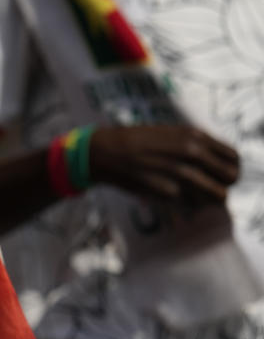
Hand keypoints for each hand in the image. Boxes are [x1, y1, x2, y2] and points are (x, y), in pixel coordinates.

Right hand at [90, 125, 238, 204]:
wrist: (104, 152)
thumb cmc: (135, 143)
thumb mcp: (170, 133)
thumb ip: (196, 145)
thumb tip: (217, 163)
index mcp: (194, 136)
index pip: (234, 158)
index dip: (230, 169)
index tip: (219, 176)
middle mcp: (192, 153)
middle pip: (230, 178)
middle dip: (223, 186)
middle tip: (208, 189)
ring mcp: (180, 173)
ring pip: (217, 196)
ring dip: (207, 199)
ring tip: (189, 196)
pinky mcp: (167, 192)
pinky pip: (191, 205)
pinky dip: (185, 205)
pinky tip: (169, 196)